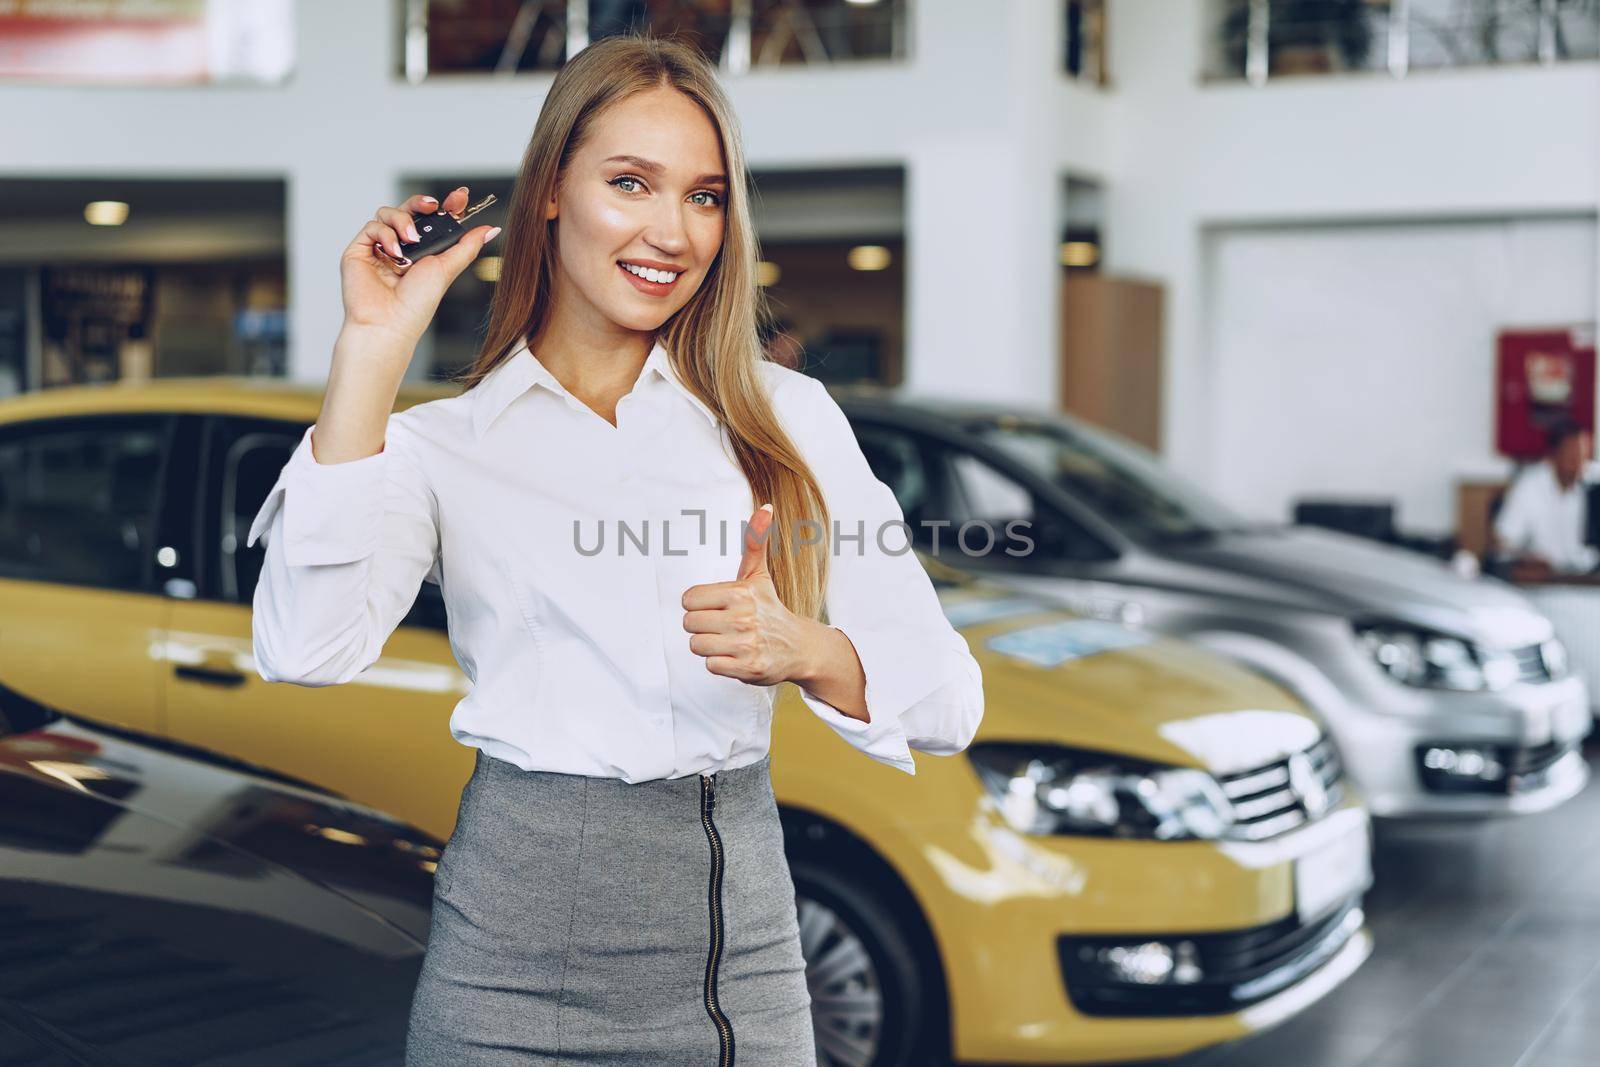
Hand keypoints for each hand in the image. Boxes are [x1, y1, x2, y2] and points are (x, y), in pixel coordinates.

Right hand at [339, 185, 500, 344]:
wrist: (389, 322)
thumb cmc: (417, 304)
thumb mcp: (447, 269)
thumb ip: (466, 246)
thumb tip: (490, 229)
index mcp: (424, 252)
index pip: (434, 220)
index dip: (446, 205)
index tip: (460, 196)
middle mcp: (402, 248)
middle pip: (410, 210)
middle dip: (422, 203)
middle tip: (433, 205)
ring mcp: (380, 248)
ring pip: (389, 213)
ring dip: (403, 221)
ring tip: (412, 241)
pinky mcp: (360, 250)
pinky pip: (372, 226)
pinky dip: (386, 234)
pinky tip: (395, 252)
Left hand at [682, 503, 817, 685]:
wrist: (800, 647)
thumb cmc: (770, 609)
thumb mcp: (759, 576)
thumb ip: (755, 542)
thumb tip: (765, 506)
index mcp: (740, 592)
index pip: (689, 599)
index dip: (698, 605)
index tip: (716, 607)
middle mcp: (743, 617)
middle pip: (689, 624)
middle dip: (702, 627)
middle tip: (722, 626)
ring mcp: (745, 644)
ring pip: (697, 646)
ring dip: (709, 646)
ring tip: (728, 641)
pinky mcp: (747, 668)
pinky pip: (710, 665)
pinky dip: (720, 663)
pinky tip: (735, 655)